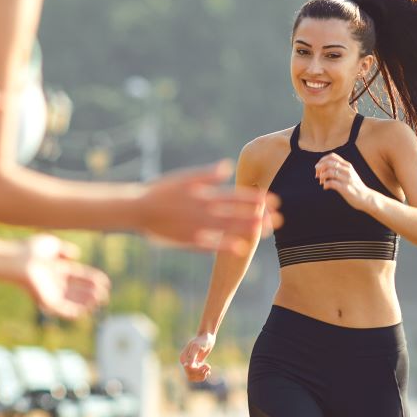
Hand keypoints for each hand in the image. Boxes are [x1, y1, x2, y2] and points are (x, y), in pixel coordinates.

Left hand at [21, 236, 110, 320]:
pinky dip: (76, 311)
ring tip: (100, 300)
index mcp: (56, 268)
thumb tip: (76, 256)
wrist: (17, 260)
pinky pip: (64, 310)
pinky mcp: (47, 302)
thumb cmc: (30, 249)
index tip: (105, 281)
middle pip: (78, 290)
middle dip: (92, 292)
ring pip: (73, 301)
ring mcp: (50, 292)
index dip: (92, 279)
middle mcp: (54, 282)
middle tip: (105, 293)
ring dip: (87, 302)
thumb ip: (64, 249)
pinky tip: (88, 308)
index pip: (78, 276)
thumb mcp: (51, 244)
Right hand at [138, 162, 281, 252]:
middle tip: (280, 218)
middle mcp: (202, 209)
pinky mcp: (187, 240)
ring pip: (227, 228)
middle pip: (236, 213)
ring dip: (247, 229)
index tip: (273, 201)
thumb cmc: (160, 191)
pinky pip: (210, 245)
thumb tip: (226, 166)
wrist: (136, 209)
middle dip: (258, 216)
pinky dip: (226, 246)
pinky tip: (241, 249)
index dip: (255, 199)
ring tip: (266, 231)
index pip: (234, 196)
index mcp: (203, 194)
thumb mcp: (184, 178)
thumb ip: (207, 174)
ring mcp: (195, 226)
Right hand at [180, 332, 215, 381]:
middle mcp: (185, 362)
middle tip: (208, 366)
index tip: (206, 365)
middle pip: (190, 376)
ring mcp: (190, 364)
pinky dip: (203, 375)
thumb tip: (187, 366)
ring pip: (194, 377)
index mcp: (183, 358)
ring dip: (202, 375)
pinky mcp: (196, 365)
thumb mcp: (197, 347)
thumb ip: (192, 356)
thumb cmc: (202, 341)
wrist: (207, 337)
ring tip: (208, 367)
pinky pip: (197, 375)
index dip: (197, 370)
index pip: (188, 370)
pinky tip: (208, 370)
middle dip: (200, 373)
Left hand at [314, 153, 376, 211]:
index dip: (322, 160)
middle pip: (329, 163)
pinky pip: (331, 183)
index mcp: (347, 165)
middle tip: (317, 175)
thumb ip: (340, 168)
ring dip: (322, 177)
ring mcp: (347, 179)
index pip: (332, 156)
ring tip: (321, 182)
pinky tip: (325, 187)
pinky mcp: (345, 188)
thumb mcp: (349, 173)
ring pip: (329, 172)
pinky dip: (325, 185)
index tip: (318, 167)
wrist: (366, 198)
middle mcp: (347, 170)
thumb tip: (324, 166)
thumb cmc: (355, 186)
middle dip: (319, 168)